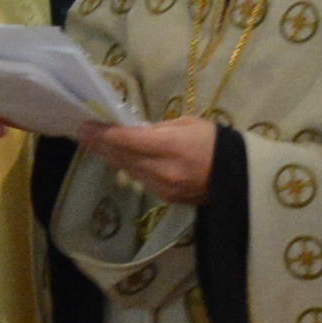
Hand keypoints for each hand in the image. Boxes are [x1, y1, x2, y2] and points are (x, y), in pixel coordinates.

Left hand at [74, 114, 217, 207]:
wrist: (238, 177)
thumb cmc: (215, 143)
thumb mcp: (188, 124)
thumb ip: (158, 129)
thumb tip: (134, 131)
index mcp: (171, 147)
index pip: (127, 141)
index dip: (103, 134)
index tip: (86, 126)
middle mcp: (162, 170)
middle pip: (122, 157)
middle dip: (100, 144)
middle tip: (83, 132)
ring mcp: (162, 188)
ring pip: (127, 169)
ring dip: (111, 156)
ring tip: (95, 143)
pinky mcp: (164, 198)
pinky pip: (139, 179)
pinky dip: (127, 167)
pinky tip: (118, 157)